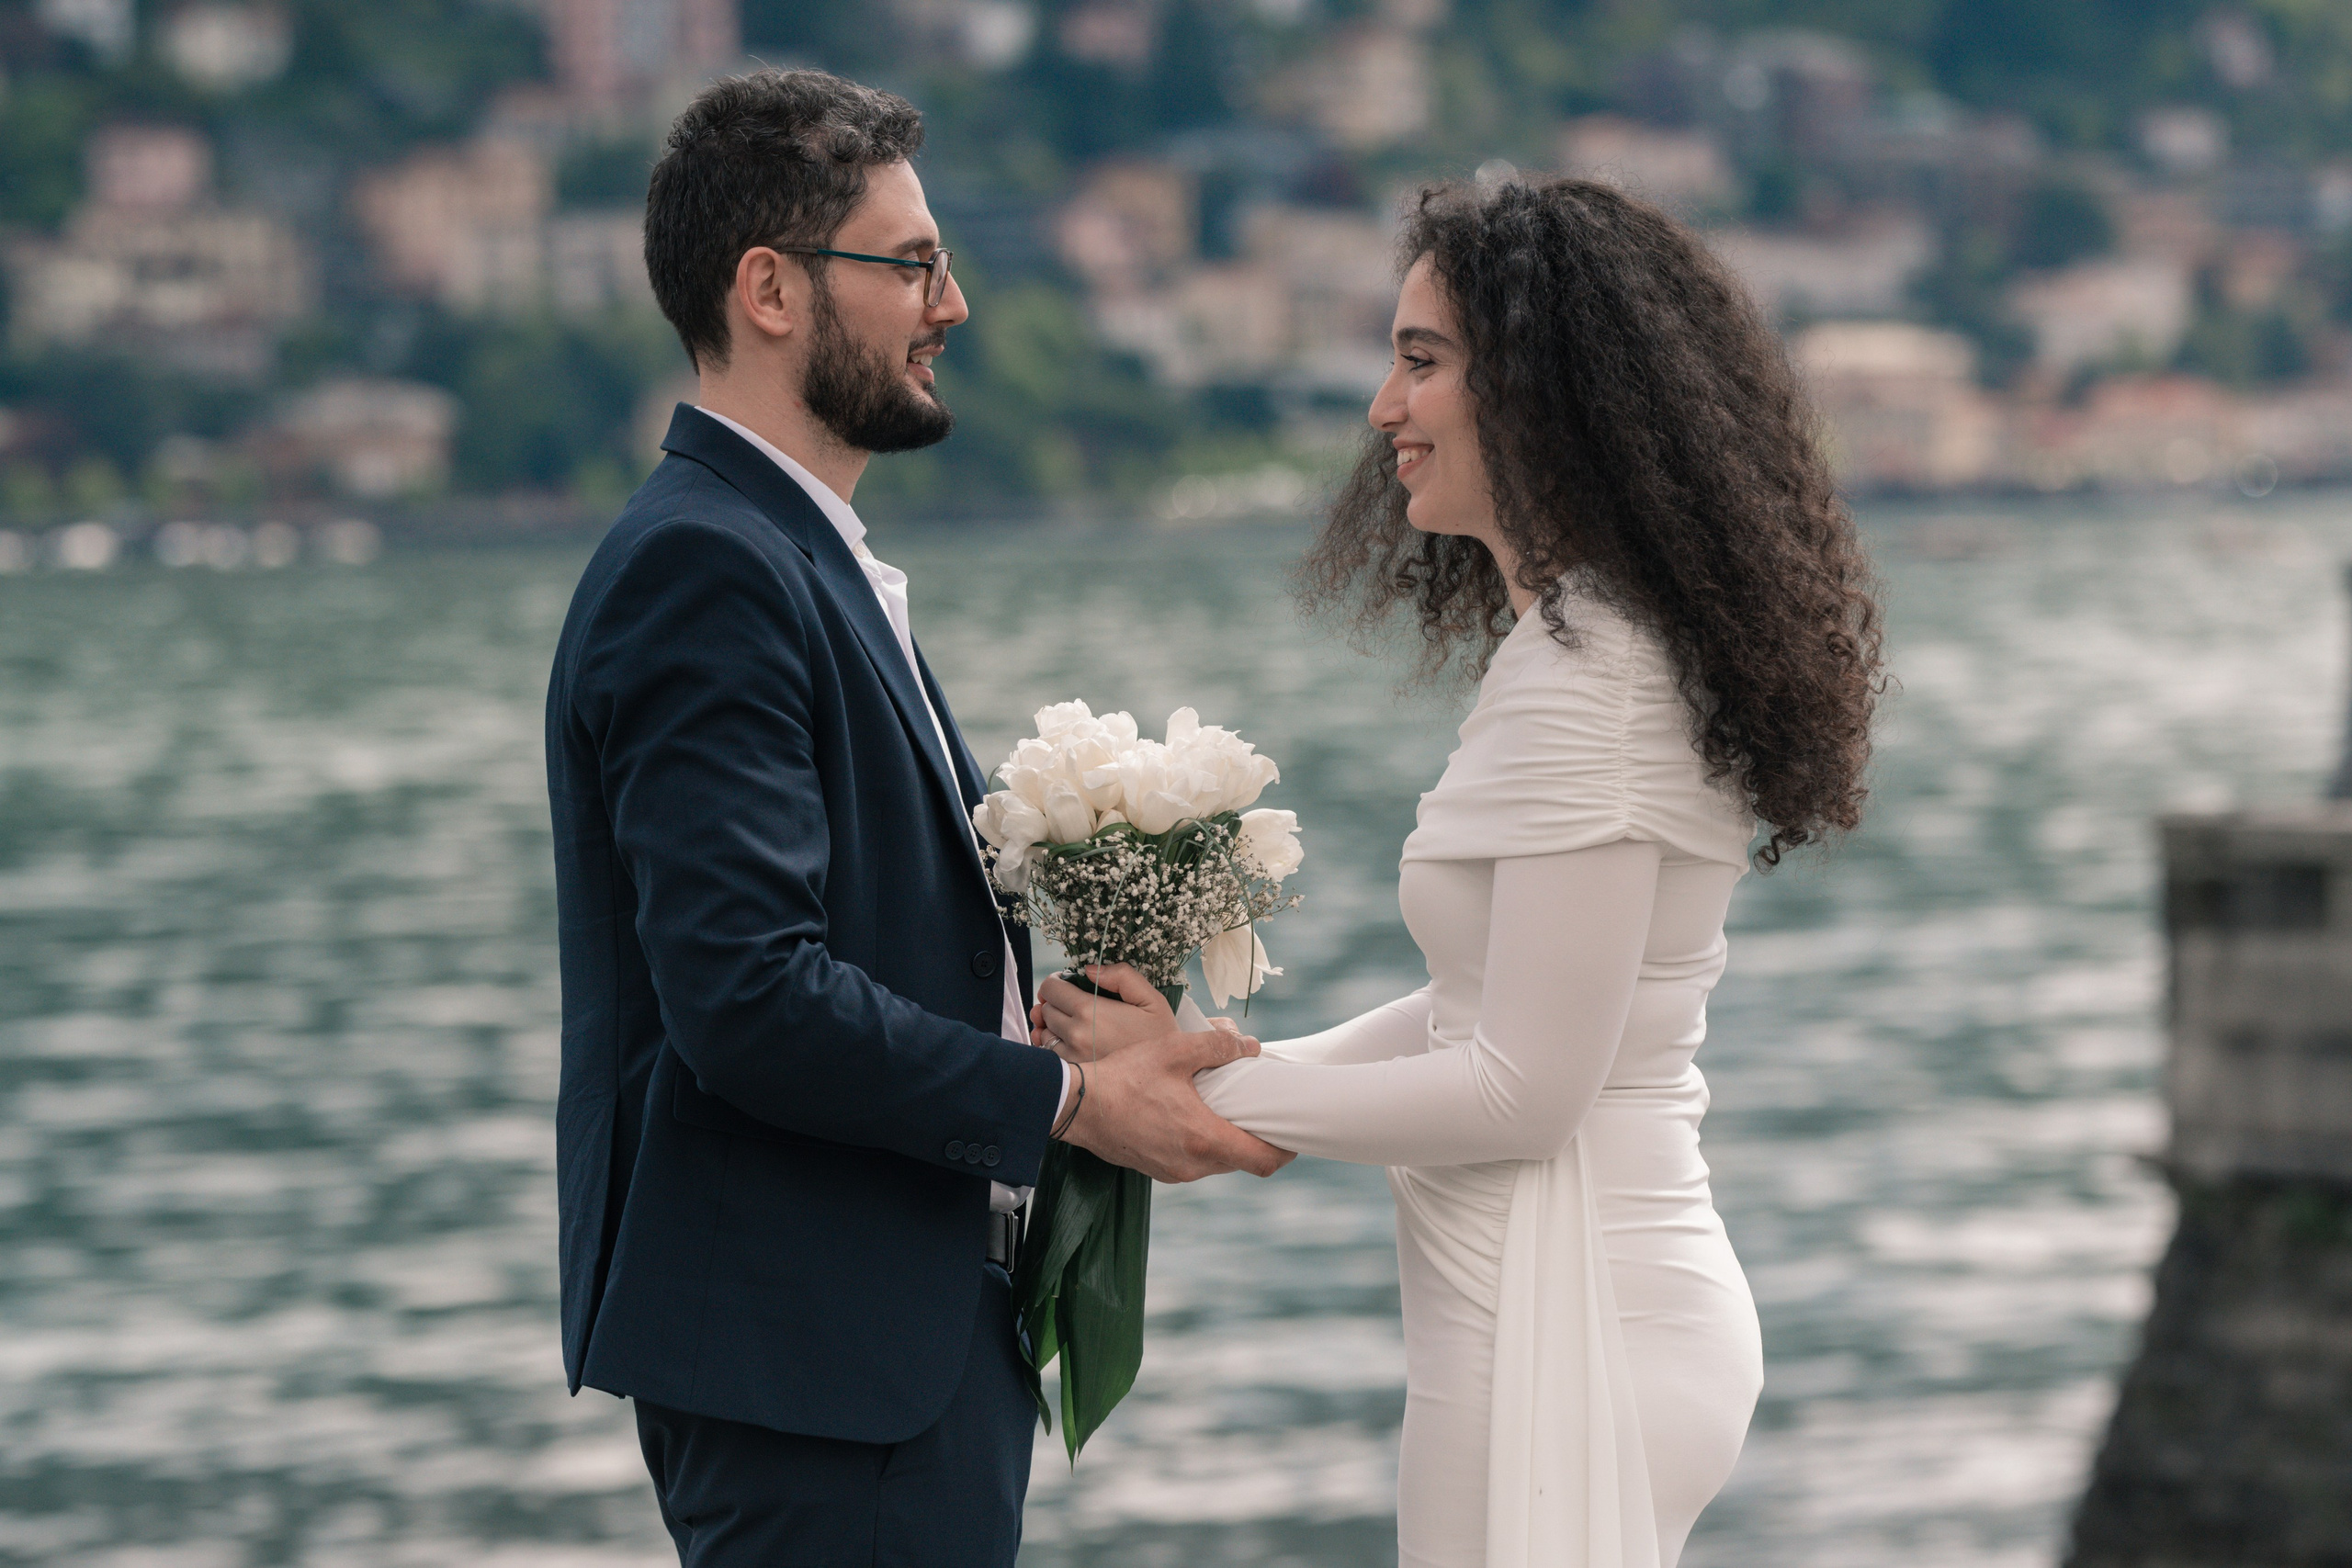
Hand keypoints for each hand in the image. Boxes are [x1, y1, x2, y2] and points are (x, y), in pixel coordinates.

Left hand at [1033, 963, 1174, 1061]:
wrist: (1168, 1078)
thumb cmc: (1161, 1037)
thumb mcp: (1152, 1000)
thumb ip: (1122, 976)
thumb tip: (1088, 970)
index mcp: (1091, 1011)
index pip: (1050, 989)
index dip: (1056, 982)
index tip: (1067, 984)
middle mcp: (1075, 1035)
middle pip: (1045, 1010)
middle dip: (1055, 1003)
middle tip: (1072, 1003)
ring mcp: (1071, 1058)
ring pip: (1043, 1033)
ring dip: (1052, 1026)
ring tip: (1071, 1023)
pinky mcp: (1072, 1075)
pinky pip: (1048, 1056)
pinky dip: (1053, 1046)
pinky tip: (1069, 1042)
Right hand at [1058, 1027, 1295, 1180]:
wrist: (1076, 1105)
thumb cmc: (1124, 1078)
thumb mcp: (1174, 1051)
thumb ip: (1217, 1047)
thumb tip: (1249, 1046)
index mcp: (1205, 1140)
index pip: (1263, 1161)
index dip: (1284, 1150)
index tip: (1292, 1134)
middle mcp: (1193, 1165)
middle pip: (1242, 1161)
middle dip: (1255, 1139)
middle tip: (1259, 1111)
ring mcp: (1173, 1172)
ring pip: (1217, 1162)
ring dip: (1226, 1140)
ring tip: (1226, 1109)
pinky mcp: (1157, 1170)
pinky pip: (1193, 1162)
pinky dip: (1202, 1144)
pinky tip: (1193, 1117)